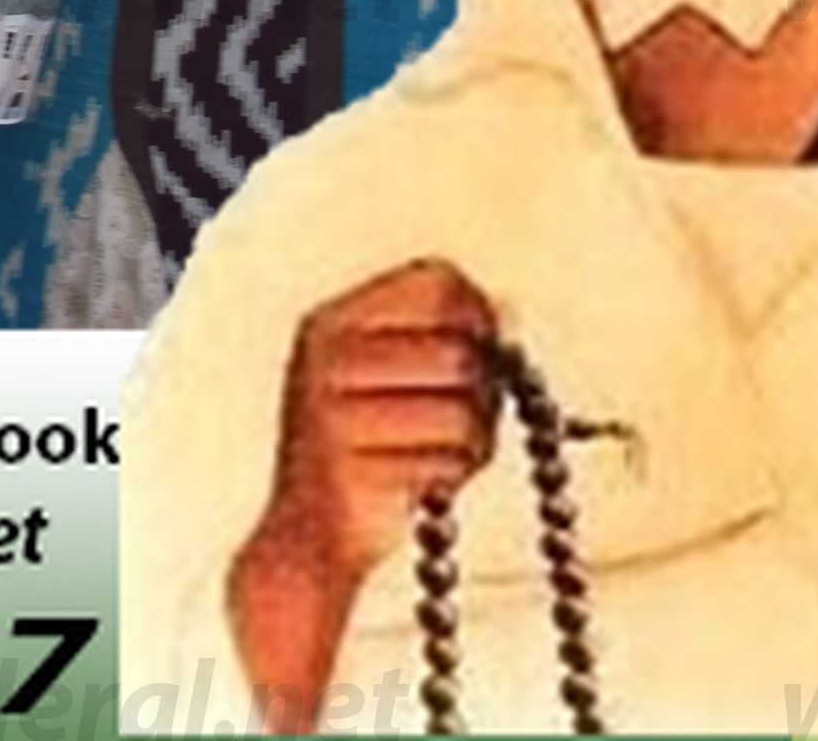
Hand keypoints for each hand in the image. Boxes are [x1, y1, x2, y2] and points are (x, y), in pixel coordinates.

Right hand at [230, 260, 503, 730]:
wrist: (308, 534)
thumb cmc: (364, 449)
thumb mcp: (385, 377)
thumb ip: (443, 337)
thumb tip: (509, 309)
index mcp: (330, 321)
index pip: (435, 282)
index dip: (477, 313)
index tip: (481, 349)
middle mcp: (324, 357)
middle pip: (459, 351)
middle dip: (482, 390)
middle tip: (466, 416)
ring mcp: (334, 413)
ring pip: (465, 410)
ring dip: (475, 440)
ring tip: (444, 451)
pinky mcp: (356, 469)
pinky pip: (452, 460)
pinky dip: (457, 474)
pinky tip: (430, 479)